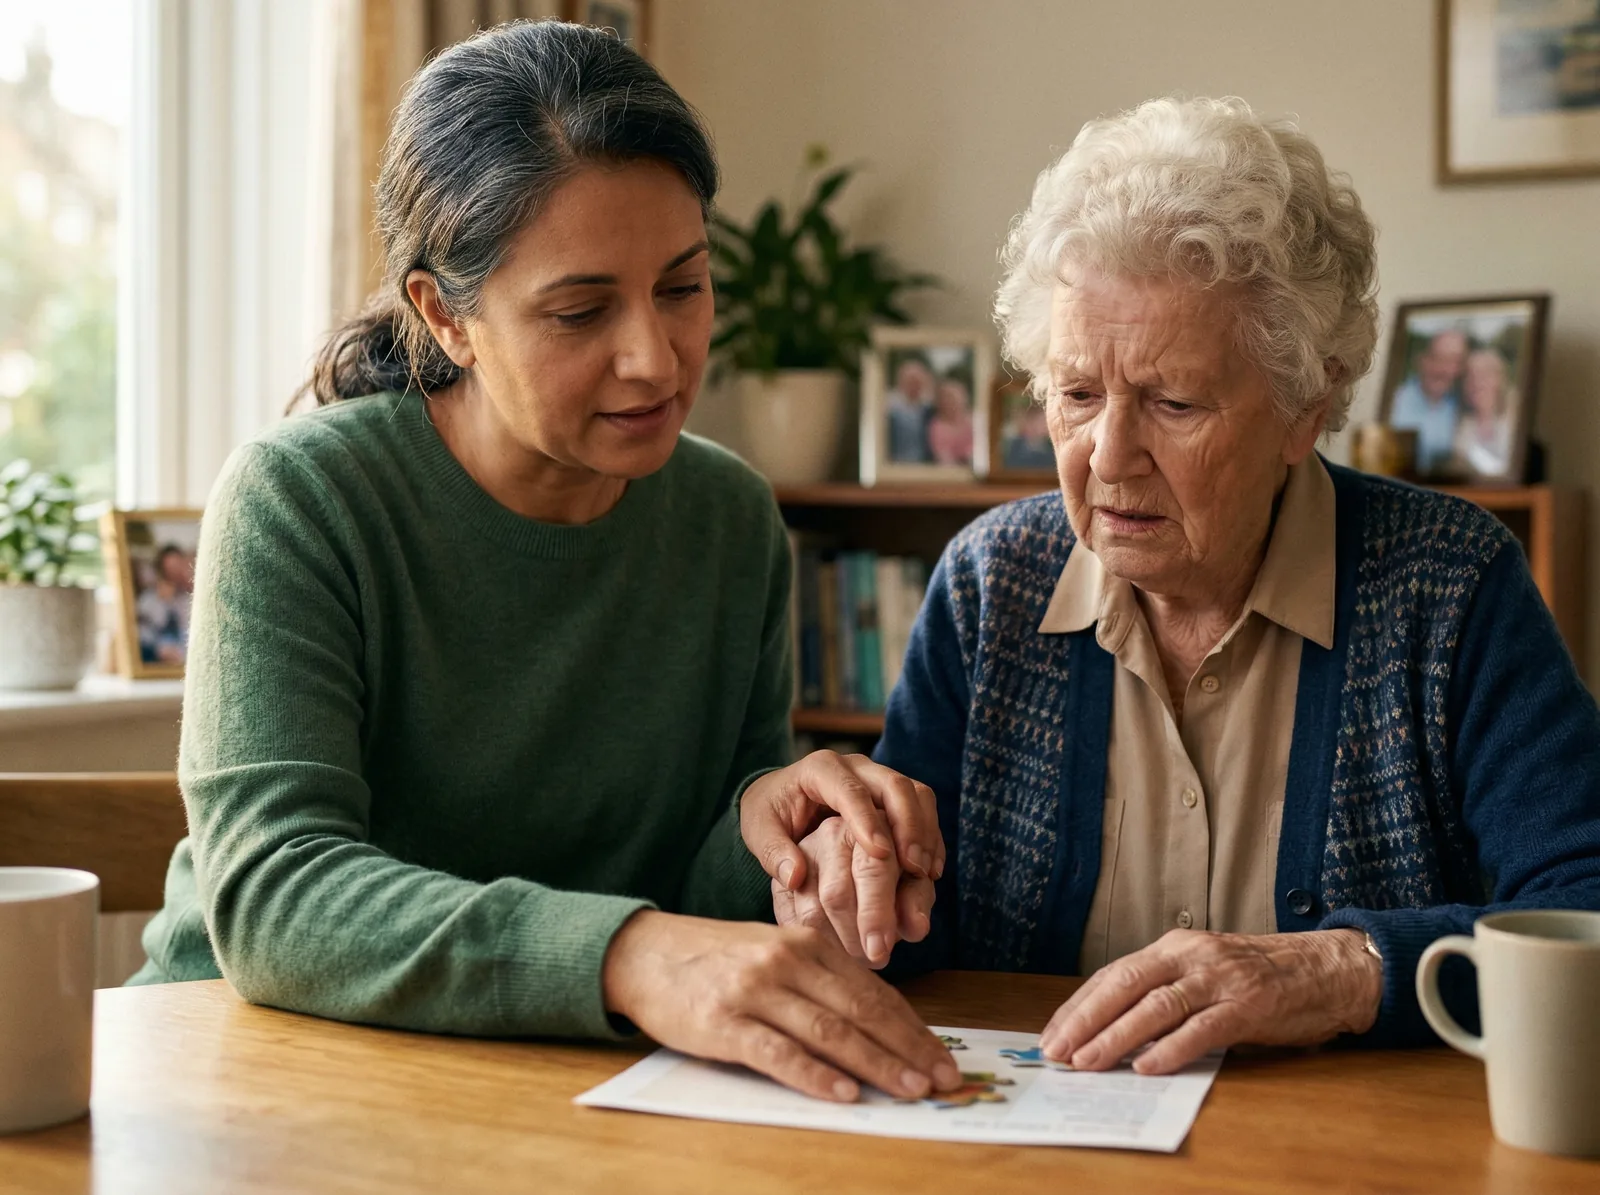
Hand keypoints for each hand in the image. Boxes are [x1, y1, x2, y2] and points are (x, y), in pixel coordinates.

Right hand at [601, 910, 961, 1101]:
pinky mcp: (724, 1022)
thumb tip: (877, 1025)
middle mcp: (786, 961)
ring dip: (875, 1064)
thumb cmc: (716, 959)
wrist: (644, 953)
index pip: (874, 991)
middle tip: (943, 1080)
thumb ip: (820, 980)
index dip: (913, 1027)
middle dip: (909, 1048)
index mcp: (806, 944)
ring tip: (909, 1089)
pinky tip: (843, 1093)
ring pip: (829, 1032)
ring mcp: (755, 990)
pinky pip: (778, 1053)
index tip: (943, 1057)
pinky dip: (815, 1075)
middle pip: (861, 1010)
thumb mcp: (773, 952)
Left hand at [741, 751, 943, 941]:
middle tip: (913, 867)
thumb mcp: (757, 828)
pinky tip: (928, 873)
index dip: (868, 821)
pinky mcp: (893, 798)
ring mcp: (879, 779)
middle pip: (894, 785)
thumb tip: (795, 877)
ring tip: (925, 873)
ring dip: (926, 833)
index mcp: (820, 768)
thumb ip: (772, 852)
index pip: (850, 790)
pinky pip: (922, 810)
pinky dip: (929, 839)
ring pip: (916, 794)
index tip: (881, 855)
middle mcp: (856, 767)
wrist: (781, 800)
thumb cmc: (770, 812)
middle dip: (909, 825)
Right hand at [773, 815, 934, 968]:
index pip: (872, 871)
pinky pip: (789, 920)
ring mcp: (803, 857)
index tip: (880, 951)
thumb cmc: (895, 869)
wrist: (860, 855)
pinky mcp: (782, 879)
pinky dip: (810, 944)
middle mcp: (832, 833)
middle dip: (854, 936)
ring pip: (810, 911)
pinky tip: (830, 955)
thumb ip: (917, 901)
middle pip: (836, 894)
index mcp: (871, 827)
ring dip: (834, 944)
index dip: (876, 915)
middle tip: (872, 961)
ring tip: (856, 960)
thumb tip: (917, 928)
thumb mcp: (915, 879)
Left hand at [1040, 929, 1382, 1074]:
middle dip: (1086, 1019)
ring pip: (1157, 1006)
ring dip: (1117, 1036)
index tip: (1052, 1033)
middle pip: (1125, 985)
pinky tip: (1147, 1066)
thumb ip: (1165, 993)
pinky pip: (1203, 1027)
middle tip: (1057, 1051)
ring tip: (1089, 1062)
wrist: (1324, 968)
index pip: (1113, 974)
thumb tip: (1112, 1031)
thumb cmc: (1258, 977)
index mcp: (1174, 947)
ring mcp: (1220, 978)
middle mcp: (1191, 956)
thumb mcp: (1202, 973)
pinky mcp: (1249, 1004)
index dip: (1079, 1005)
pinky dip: (1171, 1048)